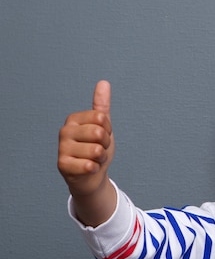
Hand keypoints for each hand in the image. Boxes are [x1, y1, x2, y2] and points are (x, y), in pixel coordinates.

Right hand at [58, 81, 116, 225]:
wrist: (92, 176)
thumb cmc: (96, 149)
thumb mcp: (103, 126)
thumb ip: (102, 105)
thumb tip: (103, 82)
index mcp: (74, 119)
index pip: (102, 118)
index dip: (108, 130)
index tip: (102, 137)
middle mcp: (65, 131)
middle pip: (99, 133)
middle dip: (105, 145)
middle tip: (98, 149)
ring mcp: (61, 148)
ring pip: (96, 150)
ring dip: (101, 158)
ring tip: (93, 159)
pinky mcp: (62, 165)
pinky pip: (89, 165)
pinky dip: (94, 169)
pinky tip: (88, 169)